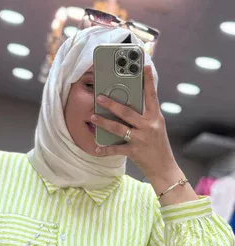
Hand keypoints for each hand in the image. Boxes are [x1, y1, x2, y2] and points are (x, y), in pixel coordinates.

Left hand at [91, 65, 176, 180]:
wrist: (164, 168)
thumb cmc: (158, 146)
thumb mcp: (156, 127)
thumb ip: (145, 117)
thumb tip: (127, 106)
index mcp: (156, 117)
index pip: (152, 95)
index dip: (148, 80)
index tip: (144, 66)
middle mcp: (149, 126)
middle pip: (127, 111)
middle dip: (112, 104)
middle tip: (99, 97)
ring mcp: (141, 139)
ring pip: (119, 128)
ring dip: (104, 122)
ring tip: (93, 116)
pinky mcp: (135, 152)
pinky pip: (116, 149)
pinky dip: (105, 149)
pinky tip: (97, 148)